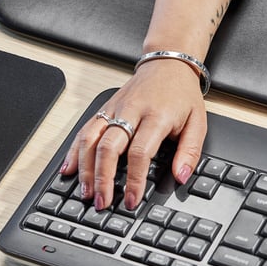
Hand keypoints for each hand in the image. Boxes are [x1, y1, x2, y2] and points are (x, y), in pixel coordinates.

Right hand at [60, 60, 207, 210]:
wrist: (168, 64)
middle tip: (103, 202)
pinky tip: (68, 169)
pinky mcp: (104, 107)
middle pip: (109, 147)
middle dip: (103, 178)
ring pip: (91, 138)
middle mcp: (131, 111)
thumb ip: (190, 151)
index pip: (139, 152)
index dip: (134, 179)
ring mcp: (114, 108)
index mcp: (157, 116)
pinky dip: (74, 151)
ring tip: (85, 192)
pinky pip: (84, 129)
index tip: (132, 200)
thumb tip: (181, 177)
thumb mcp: (198, 122)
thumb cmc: (183, 95)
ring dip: (85, 168)